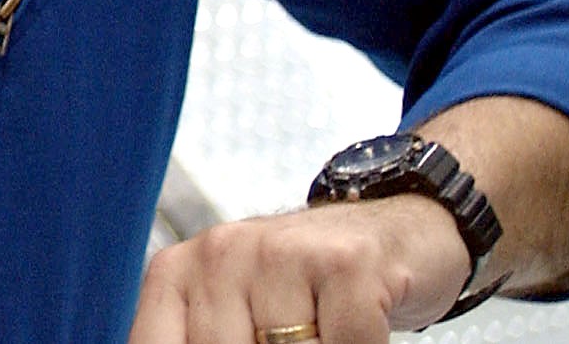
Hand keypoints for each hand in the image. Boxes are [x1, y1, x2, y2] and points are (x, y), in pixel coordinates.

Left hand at [128, 197, 469, 343]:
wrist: (392, 235)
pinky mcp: (345, 262)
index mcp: (177, 273)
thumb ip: (210, 338)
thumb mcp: (240, 317)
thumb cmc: (304, 292)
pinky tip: (358, 327)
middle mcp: (219, 252)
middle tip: (290, 343)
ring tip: (323, 331)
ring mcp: (280, 252)